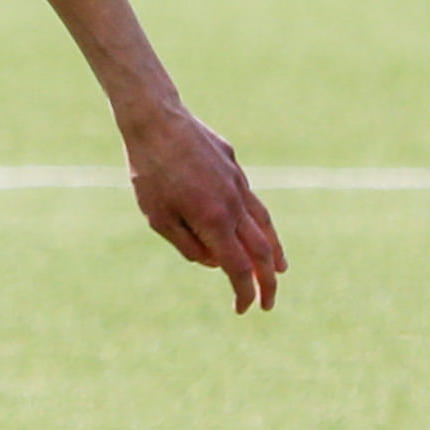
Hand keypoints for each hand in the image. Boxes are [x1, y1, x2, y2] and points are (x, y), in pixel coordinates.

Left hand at [121, 102, 286, 313]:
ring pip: (264, 224)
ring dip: (274, 251)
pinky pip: (251, 200)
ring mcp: (237, 183)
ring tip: (280, 269)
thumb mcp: (158, 218)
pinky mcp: (233, 165)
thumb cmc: (150, 172)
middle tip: (269, 303)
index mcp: (214, 221)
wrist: (156, 120)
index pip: (238, 267)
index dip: (244, 292)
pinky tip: (256, 228)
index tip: (244, 309)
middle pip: (261, 251)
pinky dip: (260, 222)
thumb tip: (214, 263)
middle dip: (268, 281)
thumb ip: (188, 245)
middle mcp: (233, 204)